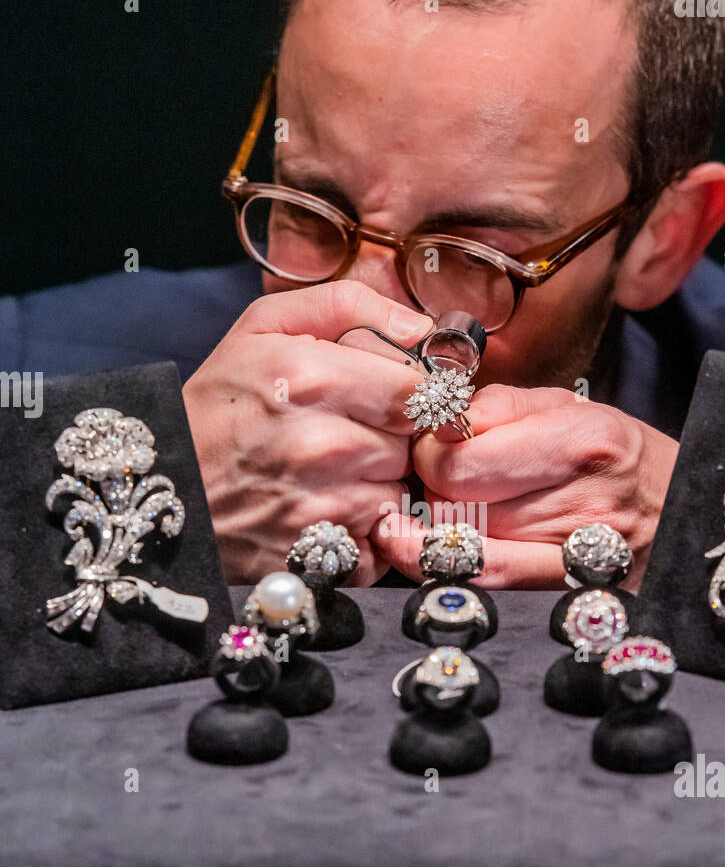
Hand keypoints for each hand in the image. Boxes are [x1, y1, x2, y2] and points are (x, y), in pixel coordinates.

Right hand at [183, 281, 431, 582]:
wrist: (160, 488)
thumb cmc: (215, 405)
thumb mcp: (262, 328)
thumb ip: (346, 306)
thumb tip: (422, 326)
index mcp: (312, 379)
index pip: (420, 392)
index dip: (412, 397)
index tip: (389, 400)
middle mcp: (323, 446)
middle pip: (414, 445)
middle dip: (393, 439)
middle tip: (351, 435)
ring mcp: (322, 509)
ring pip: (400, 493)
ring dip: (380, 485)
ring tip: (334, 474)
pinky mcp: (320, 560)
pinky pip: (381, 544)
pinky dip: (366, 533)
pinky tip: (329, 512)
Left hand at [372, 385, 678, 586]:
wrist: (686, 512)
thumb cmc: (619, 454)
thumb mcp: (570, 407)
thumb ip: (501, 407)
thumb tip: (442, 422)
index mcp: (583, 440)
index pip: (461, 461)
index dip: (431, 451)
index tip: (438, 443)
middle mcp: (583, 500)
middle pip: (454, 504)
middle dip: (433, 487)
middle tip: (447, 475)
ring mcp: (576, 552)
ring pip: (462, 541)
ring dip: (444, 522)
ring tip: (462, 503)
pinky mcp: (568, 585)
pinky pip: (489, 578)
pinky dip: (447, 562)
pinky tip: (421, 549)